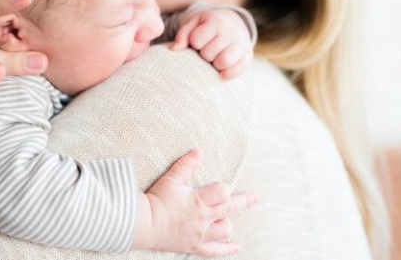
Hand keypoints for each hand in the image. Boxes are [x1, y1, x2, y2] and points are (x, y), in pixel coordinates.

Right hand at [132, 149, 257, 255]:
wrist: (144, 224)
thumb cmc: (157, 200)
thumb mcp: (170, 179)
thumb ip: (186, 165)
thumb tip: (198, 151)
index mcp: (199, 201)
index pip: (223, 192)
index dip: (224, 188)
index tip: (220, 187)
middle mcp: (203, 218)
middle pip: (230, 209)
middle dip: (244, 201)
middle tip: (256, 197)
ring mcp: (200, 234)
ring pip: (225, 230)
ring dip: (229, 223)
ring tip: (228, 218)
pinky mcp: (195, 246)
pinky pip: (215, 251)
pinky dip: (227, 249)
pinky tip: (236, 247)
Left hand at [173, 9, 253, 79]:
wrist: (233, 22)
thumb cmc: (207, 26)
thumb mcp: (194, 24)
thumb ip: (182, 34)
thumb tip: (175, 49)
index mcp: (215, 21)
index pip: (197, 40)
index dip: (194, 44)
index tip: (198, 42)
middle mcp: (230, 31)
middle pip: (208, 53)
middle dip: (204, 55)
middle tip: (207, 51)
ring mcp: (241, 43)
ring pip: (223, 62)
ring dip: (215, 64)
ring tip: (214, 59)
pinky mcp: (248, 55)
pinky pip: (237, 70)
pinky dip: (227, 74)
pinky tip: (221, 72)